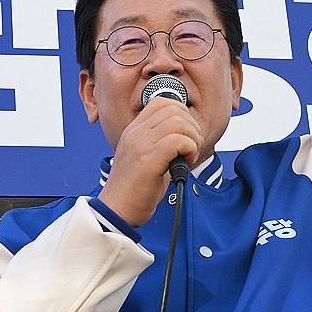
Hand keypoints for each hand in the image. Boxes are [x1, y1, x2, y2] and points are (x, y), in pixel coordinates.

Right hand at [98, 96, 201, 226]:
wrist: (118, 209)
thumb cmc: (134, 189)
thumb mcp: (144, 157)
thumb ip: (158, 142)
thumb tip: (185, 136)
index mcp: (134, 130)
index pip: (161, 102)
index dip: (182, 114)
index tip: (186, 134)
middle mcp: (136, 133)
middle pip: (174, 109)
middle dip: (192, 127)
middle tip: (191, 147)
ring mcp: (141, 144)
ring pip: (179, 122)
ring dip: (193, 138)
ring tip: (189, 155)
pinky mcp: (148, 159)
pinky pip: (179, 141)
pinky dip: (190, 149)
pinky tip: (185, 163)